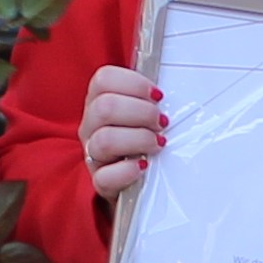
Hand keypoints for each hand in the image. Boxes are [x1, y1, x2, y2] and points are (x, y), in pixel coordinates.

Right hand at [82, 65, 167, 198]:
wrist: (139, 182)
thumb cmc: (144, 141)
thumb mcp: (144, 114)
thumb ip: (151, 99)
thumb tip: (171, 88)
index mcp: (99, 102)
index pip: (104, 79)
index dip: (134, 83)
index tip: (158, 95)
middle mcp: (91, 126)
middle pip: (105, 107)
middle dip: (142, 112)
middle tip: (162, 122)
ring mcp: (93, 154)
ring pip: (104, 140)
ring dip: (139, 139)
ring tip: (158, 143)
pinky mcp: (101, 182)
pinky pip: (105, 177)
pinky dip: (127, 171)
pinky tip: (144, 166)